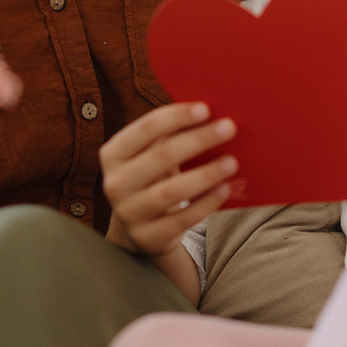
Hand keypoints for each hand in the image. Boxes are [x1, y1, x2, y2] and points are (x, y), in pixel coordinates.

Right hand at [101, 102, 238, 257]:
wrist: (136, 231)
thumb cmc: (151, 180)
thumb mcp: (148, 157)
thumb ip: (169, 138)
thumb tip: (210, 117)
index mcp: (114, 154)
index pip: (145, 129)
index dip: (176, 117)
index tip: (205, 108)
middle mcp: (115, 182)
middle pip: (161, 156)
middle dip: (198, 139)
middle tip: (228, 128)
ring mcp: (129, 212)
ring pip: (172, 191)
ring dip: (206, 174)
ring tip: (232, 162)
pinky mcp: (148, 237)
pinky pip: (182, 219)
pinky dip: (206, 203)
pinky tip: (224, 190)